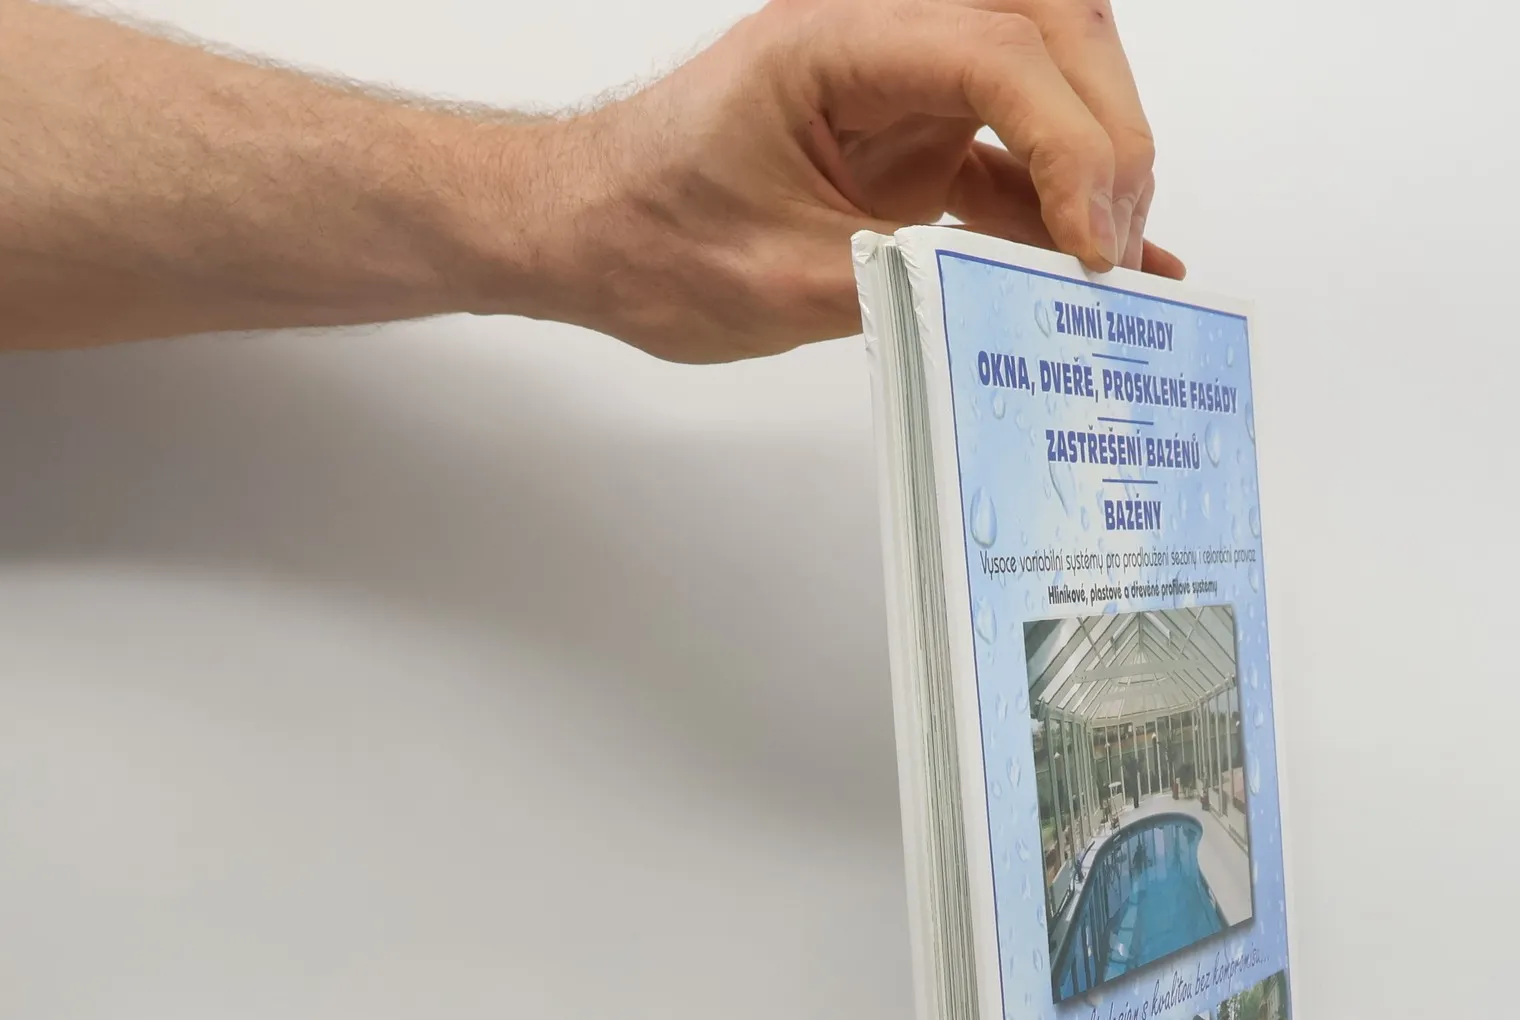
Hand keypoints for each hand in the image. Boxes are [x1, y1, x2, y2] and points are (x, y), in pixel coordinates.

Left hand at [528, 0, 1181, 361]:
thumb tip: (1014, 299)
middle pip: (1050, 32)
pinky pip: (1005, 147)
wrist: (587, 230)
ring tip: (1117, 261)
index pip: (1000, 56)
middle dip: (1108, 135)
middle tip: (1120, 249)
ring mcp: (899, 75)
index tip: (1090, 245)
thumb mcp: (778, 283)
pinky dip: (1053, 200)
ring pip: (1045, 76)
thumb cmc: (648, 236)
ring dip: (1093, 160)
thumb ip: (902, 282)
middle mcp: (879, 31)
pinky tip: (1098, 256)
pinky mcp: (906, 128)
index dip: (1070, 146)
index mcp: (836, 38)